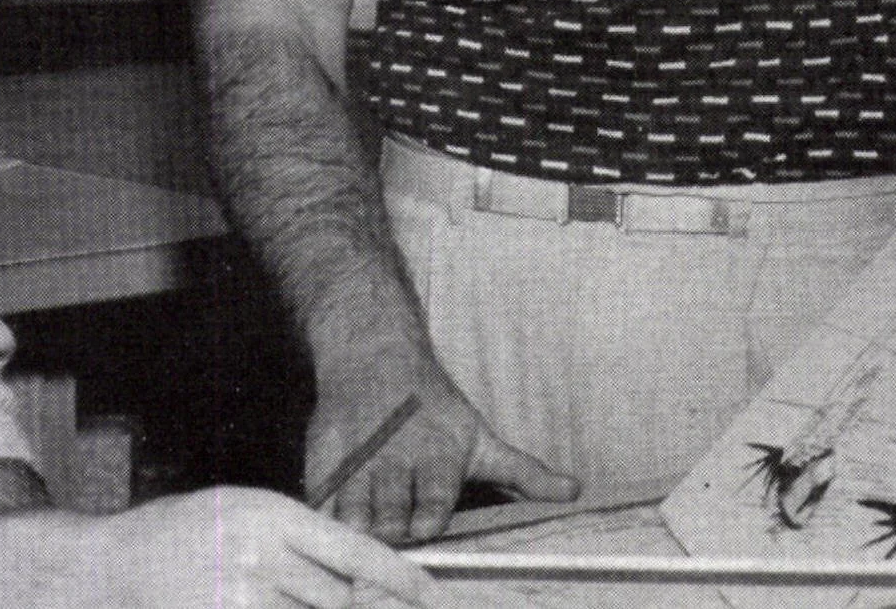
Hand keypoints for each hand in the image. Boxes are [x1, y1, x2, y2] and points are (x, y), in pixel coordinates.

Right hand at [95, 486, 446, 608]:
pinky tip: (271, 608)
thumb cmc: (182, 532)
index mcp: (268, 516)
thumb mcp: (242, 512)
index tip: (427, 594)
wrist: (113, 566)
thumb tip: (358, 571)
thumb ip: (298, 537)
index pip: (353, 551)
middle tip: (353, 602)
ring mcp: (241, 599)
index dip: (398, 577)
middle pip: (340, 600)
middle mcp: (260, 558)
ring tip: (283, 597)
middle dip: (353, 608)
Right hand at [308, 349, 576, 543]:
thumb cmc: (435, 409)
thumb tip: (576, 491)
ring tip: (355, 538)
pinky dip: (322, 516)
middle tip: (390, 538)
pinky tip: (324, 531)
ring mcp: (358, 464)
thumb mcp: (480, 440)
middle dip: (392, 528)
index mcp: (438, 459)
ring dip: (355, 526)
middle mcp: (397, 464)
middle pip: (391, 512)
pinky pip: (320, 498)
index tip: (425, 528)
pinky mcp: (325, 463)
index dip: (429, 514)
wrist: (375, 357)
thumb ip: (524, 473)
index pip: (434, 499)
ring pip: (353, 508)